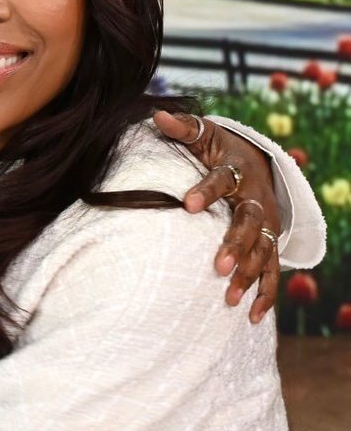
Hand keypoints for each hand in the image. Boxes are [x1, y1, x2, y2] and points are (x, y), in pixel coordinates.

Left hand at [153, 110, 280, 323]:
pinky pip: (273, 271)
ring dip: (249, 274)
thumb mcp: (203, 135)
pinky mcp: (270, 243)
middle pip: (249, 222)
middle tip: (217, 266)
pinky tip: (253, 317)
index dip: (206, 191)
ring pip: (263, 251)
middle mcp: (256, 198)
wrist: (256, 162)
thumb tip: (156, 114)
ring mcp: (266, 224)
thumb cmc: (218, 150)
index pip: (223, 179)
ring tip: (230, 298)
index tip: (187, 204)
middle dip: (235, 244)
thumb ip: (182, 127)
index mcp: (237, 170)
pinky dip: (266, 293)